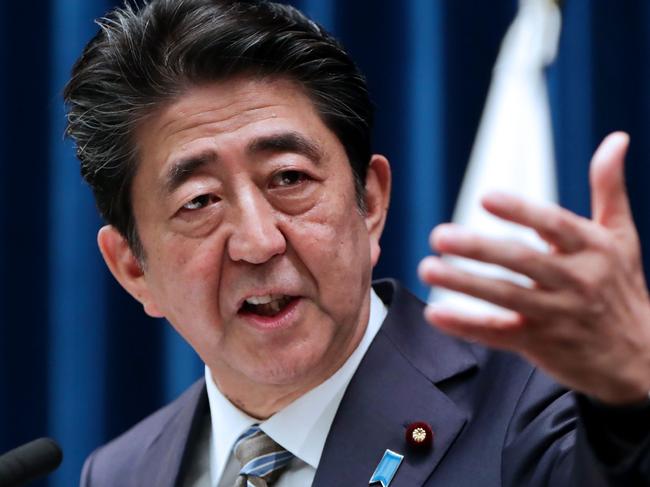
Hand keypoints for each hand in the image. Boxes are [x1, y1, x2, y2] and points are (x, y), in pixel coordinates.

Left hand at [418, 132, 649, 404]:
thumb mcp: (621, 236)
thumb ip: (609, 188)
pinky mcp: (540, 343)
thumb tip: (616, 139)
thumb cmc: (620, 287)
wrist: (636, 358)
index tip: (485, 197)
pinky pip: (498, 335)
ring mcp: (556, 315)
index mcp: (592, 248)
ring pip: (505, 296)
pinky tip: (436, 313)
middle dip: (479, 248)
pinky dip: (466, 325)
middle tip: (439, 235)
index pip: (554, 225)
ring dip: (464, 283)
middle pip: (521, 261)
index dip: (520, 211)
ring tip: (427, 268)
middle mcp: (575, 280)